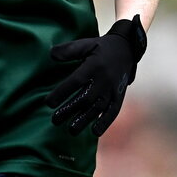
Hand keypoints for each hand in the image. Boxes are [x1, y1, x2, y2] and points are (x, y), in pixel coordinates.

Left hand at [46, 14, 146, 136]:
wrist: (127, 49)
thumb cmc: (100, 47)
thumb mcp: (85, 43)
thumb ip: (68, 50)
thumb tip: (51, 55)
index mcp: (94, 66)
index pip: (76, 81)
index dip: (62, 92)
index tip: (48, 103)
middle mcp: (104, 80)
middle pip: (85, 98)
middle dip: (69, 110)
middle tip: (54, 120)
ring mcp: (113, 89)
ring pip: (98, 108)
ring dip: (84, 120)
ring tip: (71, 130)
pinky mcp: (120, 96)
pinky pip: (113, 111)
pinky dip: (105, 122)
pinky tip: (95, 132)